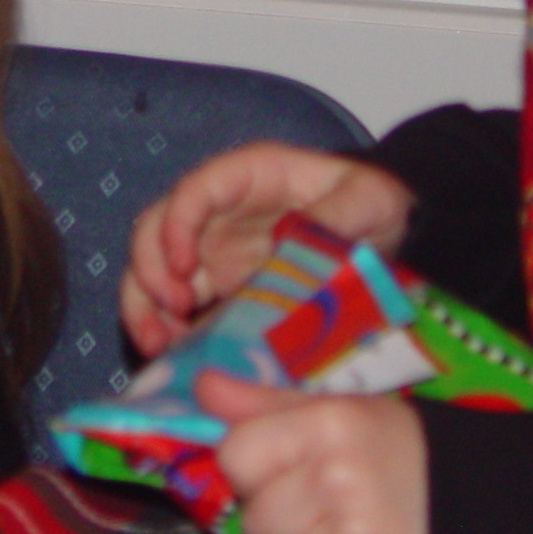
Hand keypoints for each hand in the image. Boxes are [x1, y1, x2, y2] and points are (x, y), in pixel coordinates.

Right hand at [119, 142, 412, 356]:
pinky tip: (175, 357)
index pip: (194, 190)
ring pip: (155, 271)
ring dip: (145, 305)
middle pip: (155, 230)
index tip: (185, 267)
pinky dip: (168, 330)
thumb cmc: (372, 202)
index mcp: (248, 176)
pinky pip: (179, 308)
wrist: (387, 231)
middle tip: (173, 310)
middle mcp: (219, 213)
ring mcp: (215, 251)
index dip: (177, 226)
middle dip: (150, 270)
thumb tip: (292, 243)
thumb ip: (335, 216)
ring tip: (159, 344)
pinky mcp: (221, 290)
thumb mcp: (367, 201)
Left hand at [202, 370, 428, 533]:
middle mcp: (341, 479)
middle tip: (322, 509)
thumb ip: (260, 404)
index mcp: (326, 424)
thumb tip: (201, 387)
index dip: (254, 470)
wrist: (474, 500)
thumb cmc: (383, 449)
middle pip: (255, 523)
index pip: (235, 457)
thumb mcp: (328, 411)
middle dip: (281, 521)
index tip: (288, 470)